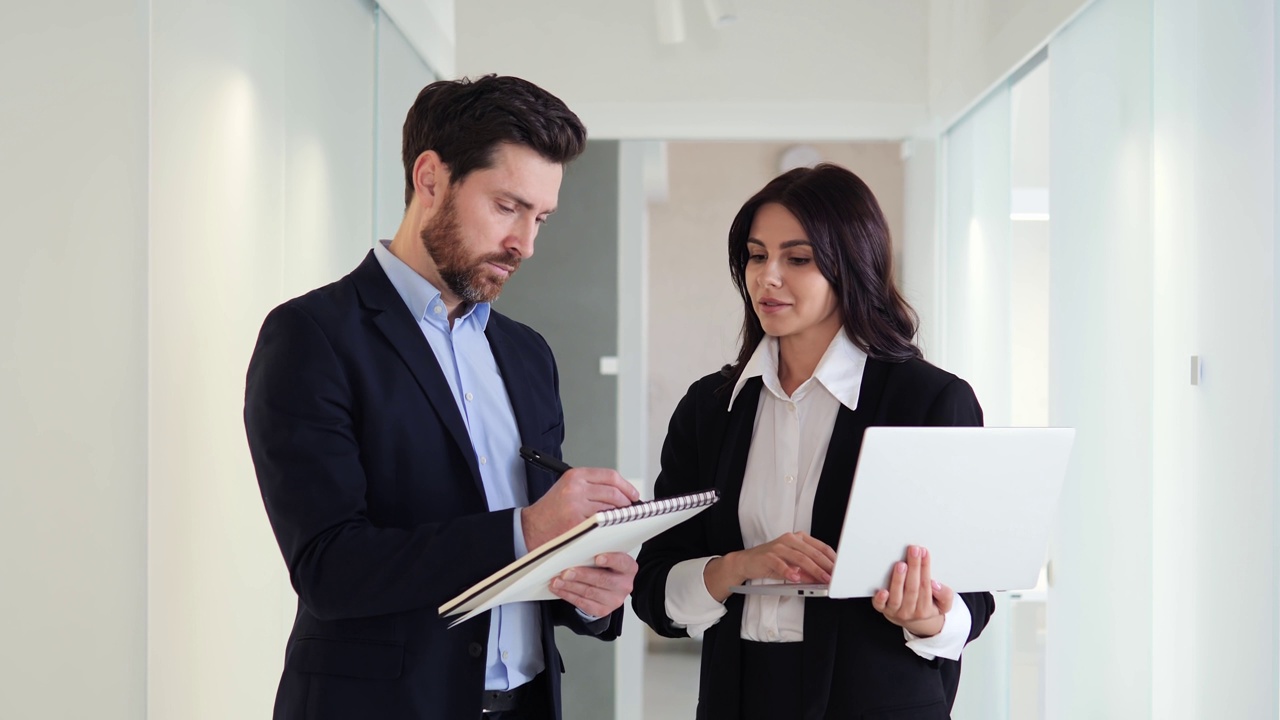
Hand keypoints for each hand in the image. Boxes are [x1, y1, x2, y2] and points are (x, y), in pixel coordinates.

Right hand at [521, 468, 639, 550]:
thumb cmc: (551, 511)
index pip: (610, 476)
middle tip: (630, 512)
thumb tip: (622, 493)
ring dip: (619, 517)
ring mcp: (575, 506)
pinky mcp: (575, 524)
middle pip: (614, 493)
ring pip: (610, 510)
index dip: (627, 487)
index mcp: (575, 476)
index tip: (634, 496)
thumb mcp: (568, 488)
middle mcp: (575, 488)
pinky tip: (611, 531)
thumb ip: (591, 487)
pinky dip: (610, 528)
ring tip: (621, 522)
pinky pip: (601, 525)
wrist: (530, 528)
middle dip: (626, 504)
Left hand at [549, 552, 637, 616]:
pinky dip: (568, 595)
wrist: (610, 587)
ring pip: (589, 592)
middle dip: (581, 575)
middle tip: (566, 572)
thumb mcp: (608, 555)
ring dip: (570, 586)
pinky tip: (559, 589)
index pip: (621, 562)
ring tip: (557, 581)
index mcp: (628, 568)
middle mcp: (624, 585)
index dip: (610, 559)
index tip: (597, 558)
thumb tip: (578, 547)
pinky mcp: (602, 610)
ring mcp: (614, 600)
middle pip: (602, 579)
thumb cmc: (607, 567)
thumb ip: (599, 550)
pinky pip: (582, 603)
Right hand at [703, 532, 835, 601]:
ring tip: (821, 579)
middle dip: (825, 566)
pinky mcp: (768, 556)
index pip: (820, 547)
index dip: (831, 559)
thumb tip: (822, 579)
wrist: (746, 562)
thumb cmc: (771, 562)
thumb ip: (807, 571)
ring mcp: (779, 547)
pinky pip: (781, 564)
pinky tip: (796, 578)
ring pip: (800, 558)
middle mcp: (790, 540)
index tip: (840, 569)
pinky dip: (789, 571)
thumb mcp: (792, 566)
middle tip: (833, 576)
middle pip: (812, 552)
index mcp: (798, 538)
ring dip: (813, 570)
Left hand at [871, 545, 953, 636]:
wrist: (910, 621)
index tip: (924, 552)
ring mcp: (895, 610)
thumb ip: (945, 595)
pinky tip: (882, 590)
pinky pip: (880, 606)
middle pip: (912, 588)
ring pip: (897, 596)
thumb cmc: (925, 607)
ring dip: (899, 579)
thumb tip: (935, 584)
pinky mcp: (882, 608)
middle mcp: (910, 611)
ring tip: (901, 564)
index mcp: (925, 609)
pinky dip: (880, 598)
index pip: (926, 585)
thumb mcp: (942, 604)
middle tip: (914, 551)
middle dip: (914, 567)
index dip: (925, 567)